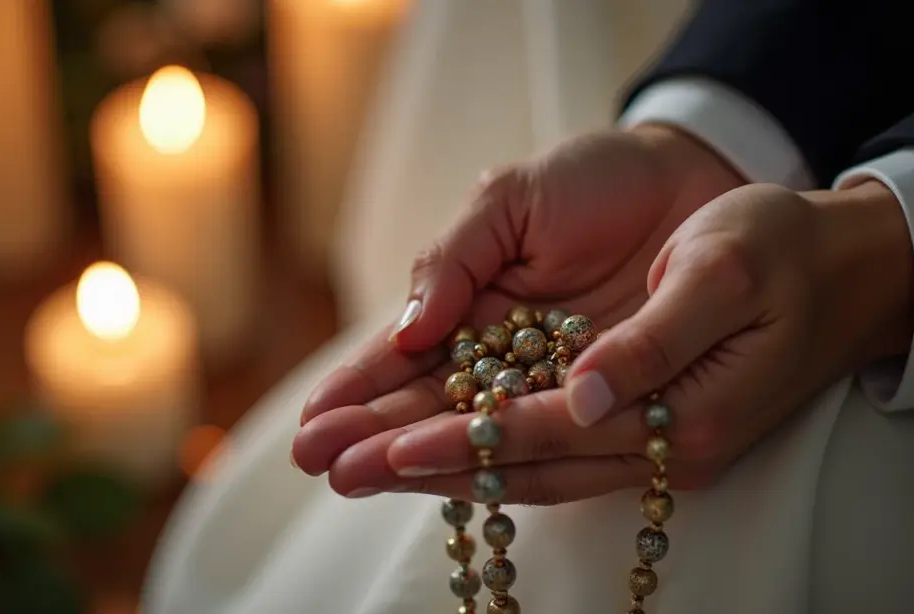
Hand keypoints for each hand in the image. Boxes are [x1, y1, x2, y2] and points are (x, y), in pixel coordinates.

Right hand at [292, 124, 744, 494]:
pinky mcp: (603, 400)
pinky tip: (452, 479)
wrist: (686, 179)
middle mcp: (500, 356)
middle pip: (426, 405)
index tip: (311, 422)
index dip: (357, 389)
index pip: (401, 357)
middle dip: (370, 434)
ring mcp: (549, 385)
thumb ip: (455, 259)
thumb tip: (407, 333)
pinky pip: (549, 437)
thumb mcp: (509, 201)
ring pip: (476, 431)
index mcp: (468, 304)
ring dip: (419, 457)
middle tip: (318, 465)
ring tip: (358, 479)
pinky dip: (503, 458)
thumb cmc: (592, 179)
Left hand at [354, 181, 911, 504]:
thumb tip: (581, 396)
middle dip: (414, 461)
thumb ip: (652, 340)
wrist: (828, 258)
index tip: (385, 449)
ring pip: (510, 453)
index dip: (462, 443)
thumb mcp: (725, 271)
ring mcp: (624, 423)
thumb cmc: (780, 249)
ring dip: (426, 454)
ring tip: (346, 457)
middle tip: (329, 467)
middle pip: (509, 459)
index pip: (544, 436)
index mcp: (672, 415)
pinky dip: (469, 434)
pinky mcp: (612, 402)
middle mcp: (637, 433)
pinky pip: (532, 431)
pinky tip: (414, 433)